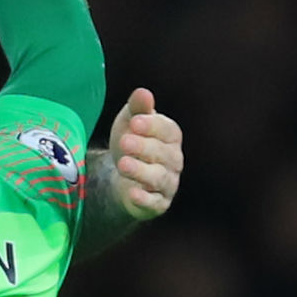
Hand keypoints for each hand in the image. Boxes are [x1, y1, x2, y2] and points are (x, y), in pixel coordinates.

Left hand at [108, 88, 182, 218]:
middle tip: (124, 142)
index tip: (134, 122)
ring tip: (122, 164)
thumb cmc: (131, 143)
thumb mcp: (129, 123)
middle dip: (144, 147)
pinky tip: (132, 193)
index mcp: (171, 137)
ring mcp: (168, 183)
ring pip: (159, 177)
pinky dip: (144, 198)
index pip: (168, 130)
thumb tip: (142, 92)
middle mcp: (174, 160)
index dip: (152, 126)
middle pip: (163, 153)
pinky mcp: (158, 203)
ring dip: (141, 171)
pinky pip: (154, 202)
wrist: (122, 176)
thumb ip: (137, 108)